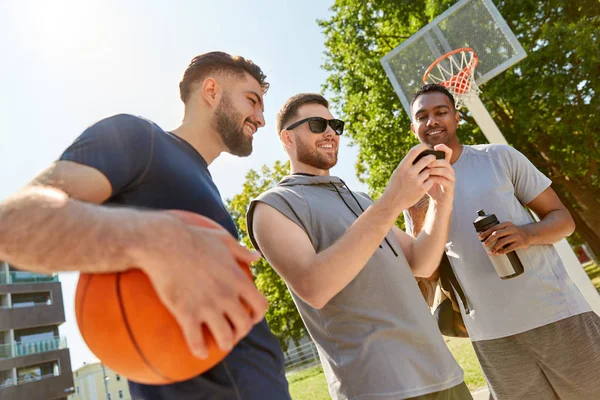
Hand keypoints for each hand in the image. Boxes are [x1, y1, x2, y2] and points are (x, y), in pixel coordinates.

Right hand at [133, 211, 265, 359]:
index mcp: (237, 278)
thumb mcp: (222, 240)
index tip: (251, 317)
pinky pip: (197, 341)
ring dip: (225, 344)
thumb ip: (241, 251)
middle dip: (241, 332)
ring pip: (225, 338)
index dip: (258, 315)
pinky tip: (199, 351)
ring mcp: (207, 306)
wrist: (162, 242)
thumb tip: (257, 258)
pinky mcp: (186, 313)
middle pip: (245, 325)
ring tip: (219, 343)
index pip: (260, 305)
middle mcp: (226, 295)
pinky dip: (200, 350)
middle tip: (233, 332)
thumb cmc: (192, 237)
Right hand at [383, 143, 440, 210]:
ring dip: (428, 172)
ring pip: (429, 171)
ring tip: (423, 175)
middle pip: (427, 159)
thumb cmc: (394, 186)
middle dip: (431, 157)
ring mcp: (416, 181)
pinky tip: (424, 183)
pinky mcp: (422, 189)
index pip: (415, 150)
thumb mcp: (397, 172)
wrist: (392, 202)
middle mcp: (410, 172)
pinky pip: (430, 180)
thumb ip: (407, 164)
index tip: (426, 147)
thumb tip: (418, 154)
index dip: (422, 146)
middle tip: (432, 158)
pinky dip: (429, 181)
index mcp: (402, 166)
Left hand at [425, 144, 454, 205]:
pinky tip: (429, 179)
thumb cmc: (429, 186)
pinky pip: (445, 180)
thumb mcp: (425, 174)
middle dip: (435, 161)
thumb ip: (422, 166)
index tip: (435, 147)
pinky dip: (436, 178)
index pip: (448, 152)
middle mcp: (449, 170)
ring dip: (436, 169)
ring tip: (426, 171)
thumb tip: (413, 156)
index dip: (443, 148)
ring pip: (446, 170)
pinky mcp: (450, 186)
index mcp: (444, 165)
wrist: (437, 201)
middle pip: (445, 161)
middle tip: (426, 163)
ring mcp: (451, 178)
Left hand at [479, 221, 530, 254]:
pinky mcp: (520, 243)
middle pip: (497, 234)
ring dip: (495, 248)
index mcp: (507, 224)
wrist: (530, 234)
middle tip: (485, 244)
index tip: (480, 237)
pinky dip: (502, 251)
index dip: (486, 232)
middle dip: (489, 240)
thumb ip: (498, 231)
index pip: (494, 227)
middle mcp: (511, 229)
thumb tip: (484, 236)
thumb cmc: (515, 232)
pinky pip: (509, 248)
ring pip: (503, 242)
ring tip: (490, 252)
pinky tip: (498, 253)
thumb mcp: (508, 228)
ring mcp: (516, 236)